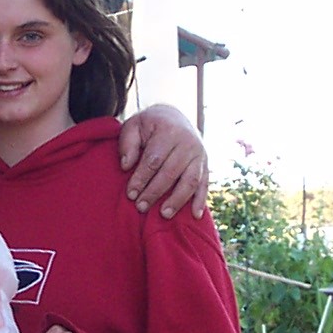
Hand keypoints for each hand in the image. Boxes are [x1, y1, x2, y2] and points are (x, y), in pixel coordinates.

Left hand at [118, 104, 208, 218]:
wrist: (174, 117)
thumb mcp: (134, 126)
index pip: (154, 160)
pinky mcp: (205, 164)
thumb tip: (126, 166)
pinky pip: (205, 184)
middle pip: (171, 172)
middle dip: (155, 192)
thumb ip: (128, 144)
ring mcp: (199, 154)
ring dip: (177, 200)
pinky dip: (201, 200)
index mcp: (169, 131)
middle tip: (141, 207)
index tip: (130, 194)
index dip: (141, 178)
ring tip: (164, 215)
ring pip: (190, 180)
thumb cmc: (150, 126)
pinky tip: (195, 216)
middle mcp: (188, 143)